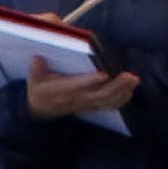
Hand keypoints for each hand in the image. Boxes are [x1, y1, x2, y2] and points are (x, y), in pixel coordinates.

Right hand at [22, 65, 138, 121]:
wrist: (41, 110)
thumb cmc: (39, 89)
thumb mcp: (34, 78)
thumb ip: (36, 68)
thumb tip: (37, 58)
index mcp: (62, 91)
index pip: (78, 86)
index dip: (90, 81)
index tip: (103, 74)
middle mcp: (76, 99)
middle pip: (99, 95)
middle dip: (116, 86)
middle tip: (129, 76)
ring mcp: (85, 104)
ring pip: (107, 101)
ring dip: (122, 92)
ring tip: (133, 80)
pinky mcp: (91, 106)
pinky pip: (109, 105)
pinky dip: (121, 99)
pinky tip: (130, 89)